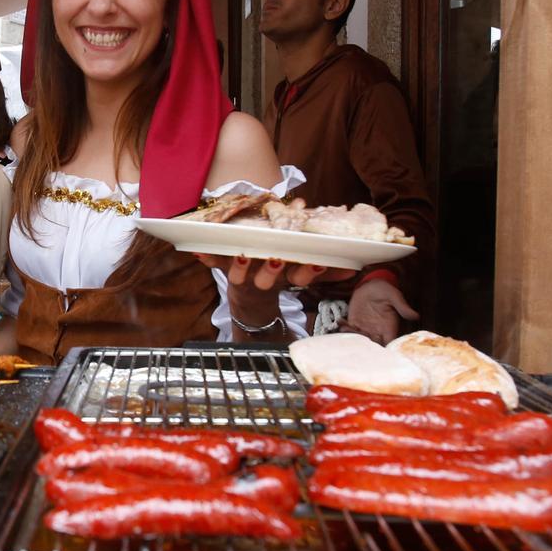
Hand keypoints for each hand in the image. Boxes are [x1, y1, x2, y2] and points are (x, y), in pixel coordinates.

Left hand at [193, 255, 354, 334]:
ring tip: (244, 256)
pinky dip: (206, 258)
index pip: (300, 277)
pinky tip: (198, 251)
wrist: (249, 299)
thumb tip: (354, 267)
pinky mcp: (225, 269)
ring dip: (241, 268)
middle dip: (273, 270)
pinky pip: (214, 263)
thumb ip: (325, 270)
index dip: (308, 272)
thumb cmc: (280, 275)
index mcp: (286, 278)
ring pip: (241, 275)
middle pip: (270, 278)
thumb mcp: (302, 274)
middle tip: (277, 259)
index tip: (315, 261)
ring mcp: (244, 275)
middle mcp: (264, 279)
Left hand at [339, 278, 419, 343]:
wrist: (372, 285)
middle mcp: (377, 331)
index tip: (377, 352)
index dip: (385, 351)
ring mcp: (365, 328)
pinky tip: (340, 321)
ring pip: (359, 340)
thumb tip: (416, 316)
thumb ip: (402, 307)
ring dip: (352, 336)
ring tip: (347, 326)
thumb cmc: (385, 290)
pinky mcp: (355, 323)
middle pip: (372, 346)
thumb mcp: (394, 296)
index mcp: (389, 328)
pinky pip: (349, 330)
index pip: (389, 344)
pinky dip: (343, 328)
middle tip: (357, 339)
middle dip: (365, 347)